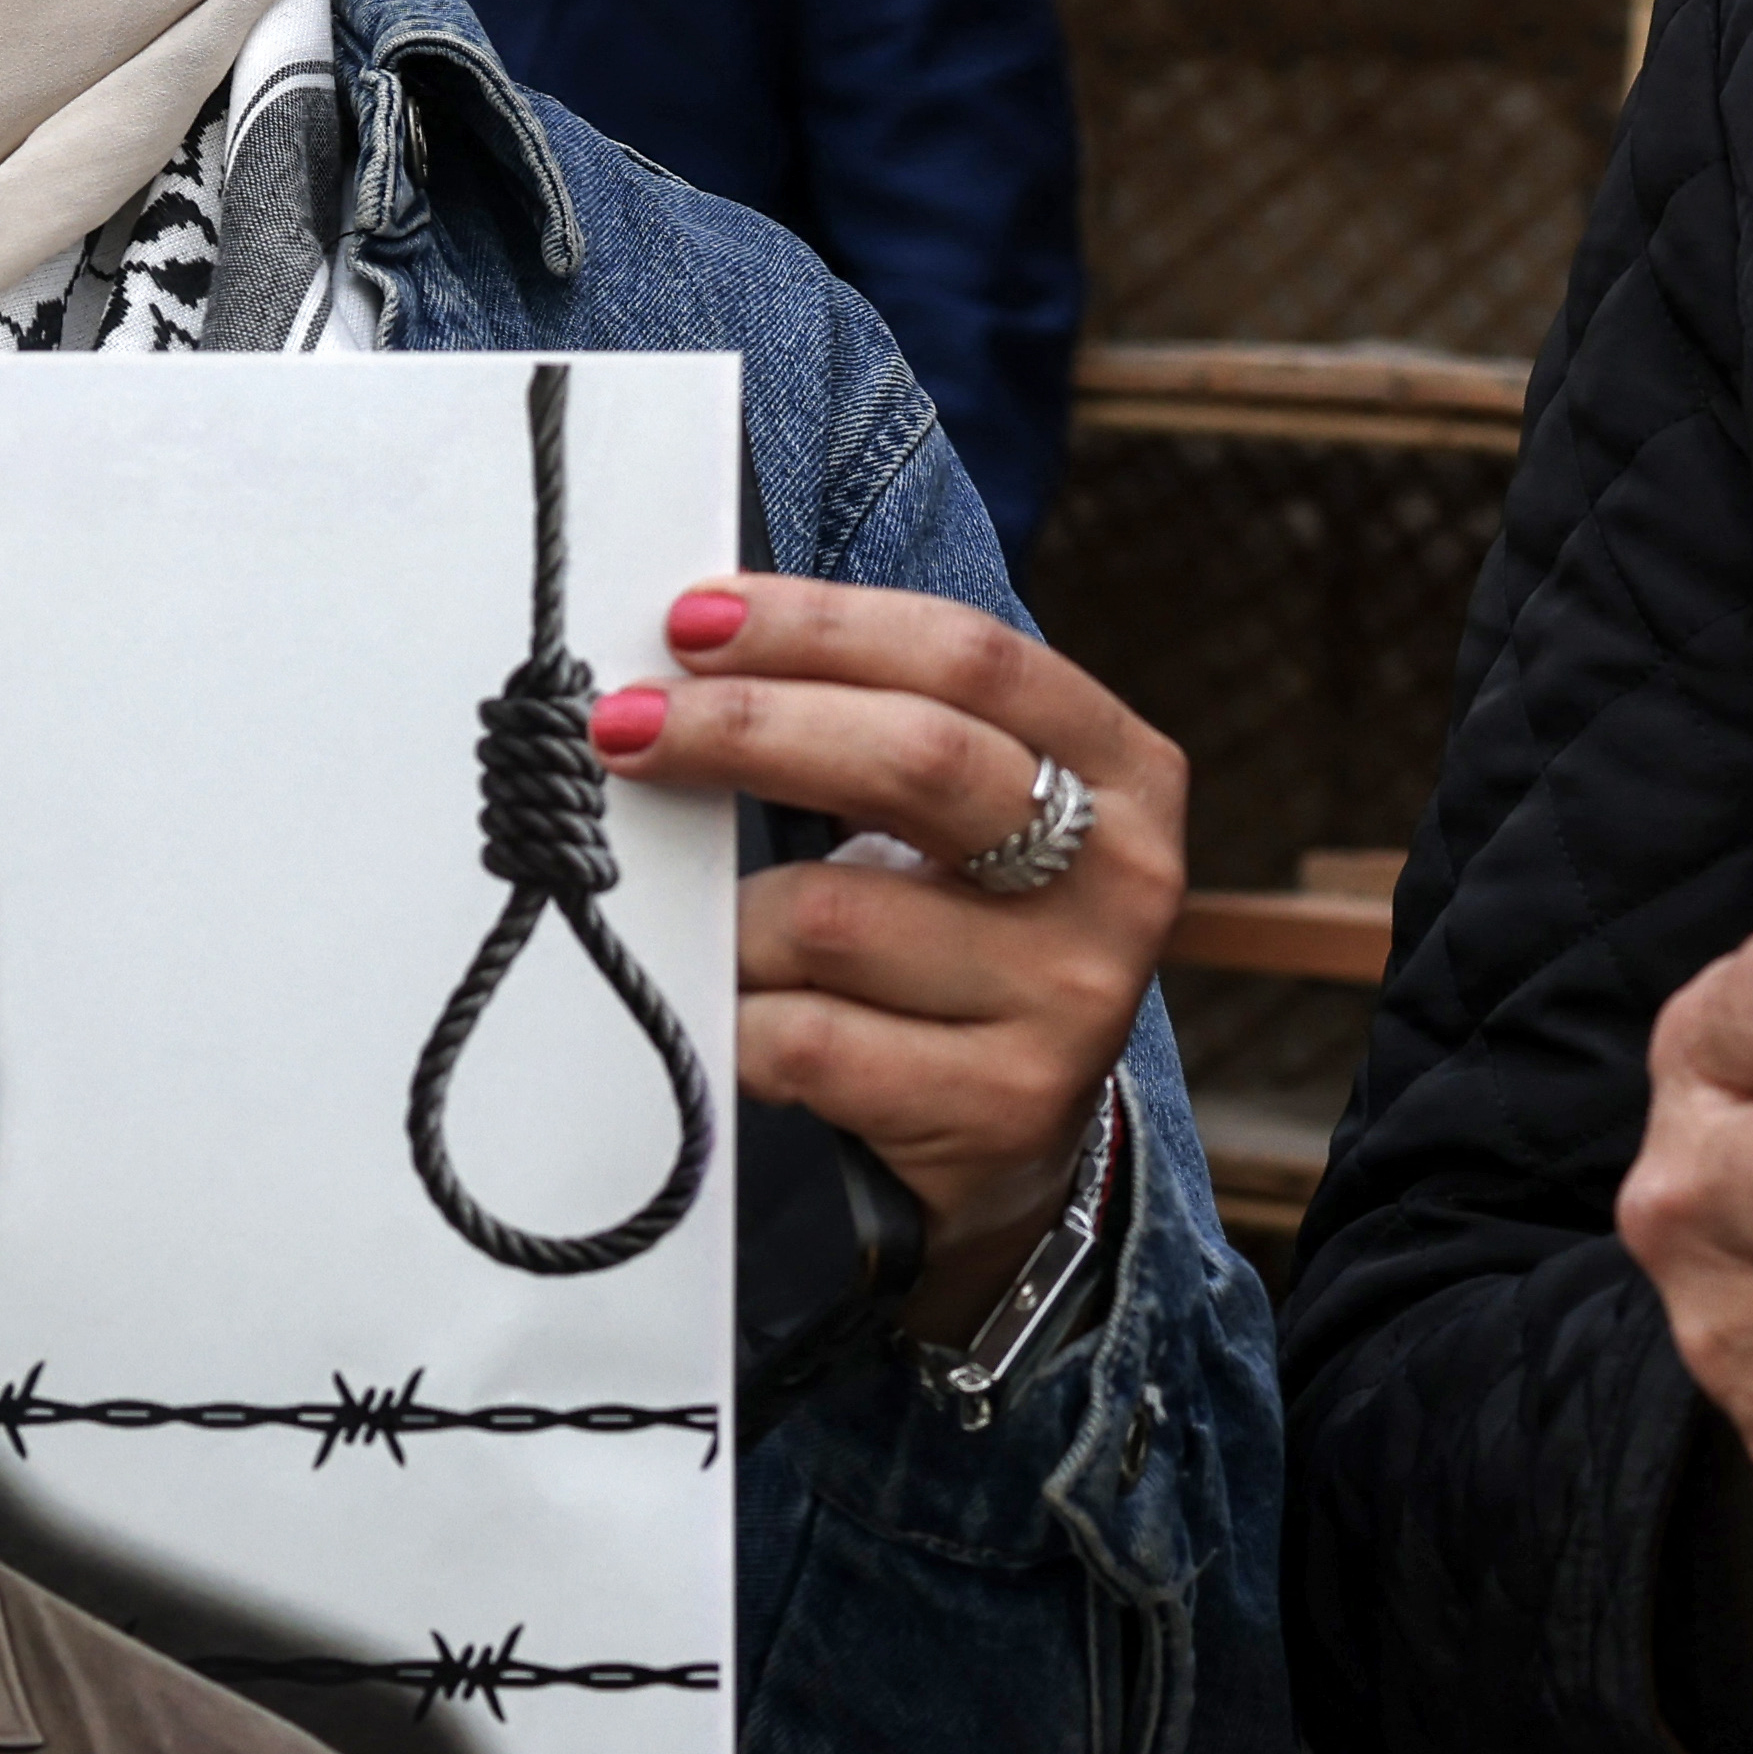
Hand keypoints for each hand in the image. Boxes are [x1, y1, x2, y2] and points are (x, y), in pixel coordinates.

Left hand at [592, 579, 1174, 1332]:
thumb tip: (690, 659)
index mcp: (1126, 770)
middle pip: (916, 760)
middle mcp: (1121, 879)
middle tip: (626, 725)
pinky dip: (734, 1020)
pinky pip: (805, 1039)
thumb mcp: (966, 816)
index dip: (819, 626)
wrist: (1013, 1134)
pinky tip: (730, 1013)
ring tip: (712, 931)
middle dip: (748, 728)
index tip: (693, 619)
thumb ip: (876, 725)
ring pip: (832, 917)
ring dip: (731, 919)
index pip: (969, 658)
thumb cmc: (960, 933)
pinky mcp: (999, 1105)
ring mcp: (1071, 999)